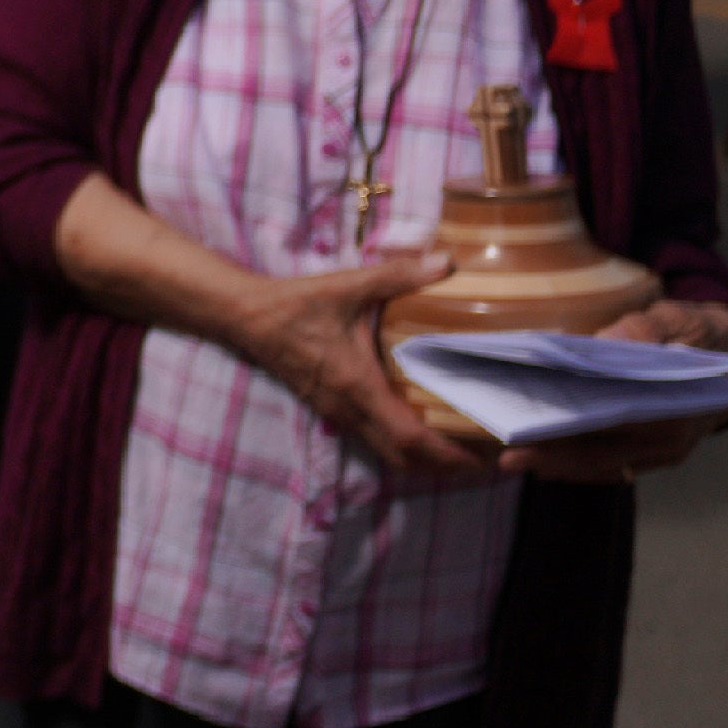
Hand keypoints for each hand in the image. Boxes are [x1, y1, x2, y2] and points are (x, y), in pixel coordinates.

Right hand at [222, 250, 487, 478]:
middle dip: (443, 465)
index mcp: (359, 386)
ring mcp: (337, 413)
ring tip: (456, 445)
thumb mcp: (349, 287)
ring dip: (421, 458)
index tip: (480, 459)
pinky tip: (418, 423)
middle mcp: (349, 410)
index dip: (447, 454)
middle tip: (480, 457)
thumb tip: (447, 262)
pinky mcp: (330, 408)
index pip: (410, 438)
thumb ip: (399, 275)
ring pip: (386, 452)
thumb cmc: (297, 304)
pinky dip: (401, 443)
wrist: (246, 317)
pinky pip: (372, 438)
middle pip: (403, 458)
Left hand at [503, 299, 727, 484]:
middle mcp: (673, 442)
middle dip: (555, 455)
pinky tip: (541, 459)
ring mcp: (663, 454)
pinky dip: (576, 464)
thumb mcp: (682, 320)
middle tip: (508, 456)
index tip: (537, 428)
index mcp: (682, 409)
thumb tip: (605, 340)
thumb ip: (647, 329)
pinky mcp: (652, 455)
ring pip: (604, 465)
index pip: (622, 423)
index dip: (578, 428)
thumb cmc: (704, 336)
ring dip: (559, 465)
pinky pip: (610, 466)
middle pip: (606, 453)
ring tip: (512, 460)